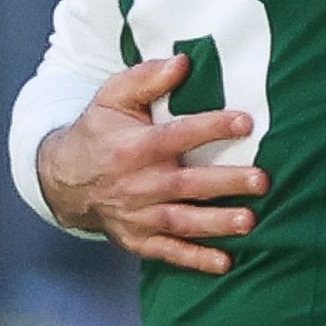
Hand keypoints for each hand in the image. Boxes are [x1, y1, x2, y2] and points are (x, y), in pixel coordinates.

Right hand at [36, 54, 266, 273]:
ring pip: (181, 222)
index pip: (177, 136)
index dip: (211, 128)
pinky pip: (168, 252)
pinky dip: (195, 260)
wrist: (63, 178)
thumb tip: (182, 62)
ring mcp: (137, 216)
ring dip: (216, 224)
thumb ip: (147, 78)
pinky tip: (225, 263)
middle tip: (262, 181)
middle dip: (225, 183)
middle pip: (186, 185)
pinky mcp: (137, 239)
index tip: (246, 122)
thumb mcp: (113, 97)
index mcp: (133, 147)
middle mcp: (136, 185)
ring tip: (250, 222)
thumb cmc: (99, 131)